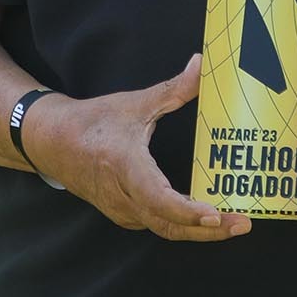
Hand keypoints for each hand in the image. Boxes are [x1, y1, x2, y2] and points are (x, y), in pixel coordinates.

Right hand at [30, 55, 251, 242]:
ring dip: (200, 232)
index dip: (188, 211)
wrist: (52, 143)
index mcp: (124, 165)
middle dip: (209, 231)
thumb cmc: (93, 122)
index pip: (158, 199)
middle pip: (169, 225)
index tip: (215, 215)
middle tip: (244, 224)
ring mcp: (122, 210)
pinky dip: (184, 226)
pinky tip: (208, 219)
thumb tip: (201, 64)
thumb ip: (172, 89)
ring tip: (234, 224)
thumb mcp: (134, 103)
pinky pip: (158, 225)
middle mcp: (122, 196)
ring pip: (165, 230)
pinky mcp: (124, 215)